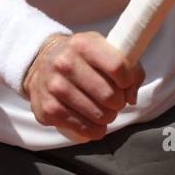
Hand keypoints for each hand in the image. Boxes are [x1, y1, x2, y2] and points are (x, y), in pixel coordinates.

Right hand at [21, 32, 144, 141]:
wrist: (43, 63)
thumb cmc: (81, 58)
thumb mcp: (103, 49)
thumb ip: (128, 67)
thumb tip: (131, 97)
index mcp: (82, 44)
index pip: (117, 67)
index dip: (128, 80)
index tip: (125, 83)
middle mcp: (65, 63)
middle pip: (109, 95)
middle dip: (118, 102)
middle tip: (113, 99)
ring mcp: (54, 87)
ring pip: (99, 115)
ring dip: (107, 117)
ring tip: (102, 109)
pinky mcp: (48, 109)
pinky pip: (84, 129)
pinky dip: (95, 129)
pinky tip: (93, 120)